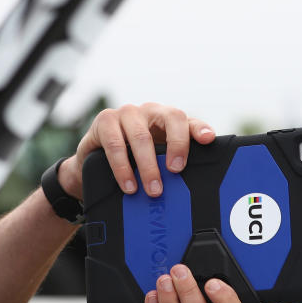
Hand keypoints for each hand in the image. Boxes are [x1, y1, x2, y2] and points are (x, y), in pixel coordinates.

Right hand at [57, 103, 214, 200]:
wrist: (93, 160)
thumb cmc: (132, 159)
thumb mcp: (156, 160)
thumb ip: (172, 166)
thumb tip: (190, 191)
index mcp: (167, 119)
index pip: (188, 120)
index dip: (199, 128)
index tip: (208, 140)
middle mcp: (150, 111)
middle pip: (171, 119)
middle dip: (176, 147)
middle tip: (176, 172)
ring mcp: (127, 113)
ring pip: (142, 136)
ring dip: (148, 166)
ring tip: (153, 190)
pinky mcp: (105, 120)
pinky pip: (115, 145)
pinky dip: (123, 168)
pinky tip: (129, 185)